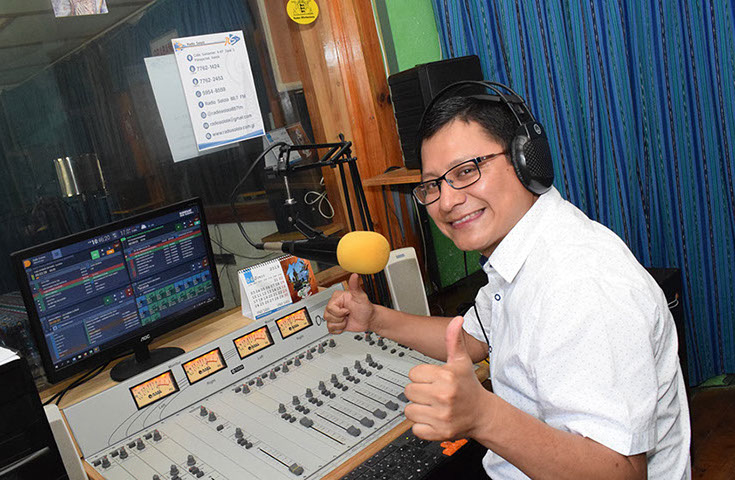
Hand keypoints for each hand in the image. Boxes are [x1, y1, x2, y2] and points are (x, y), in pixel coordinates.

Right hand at [324, 274, 375, 333]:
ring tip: (347, 319)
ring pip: (328, 323)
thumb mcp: (361, 297)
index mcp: (338, 297)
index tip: (348, 310)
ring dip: (340, 324)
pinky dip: (339, 329)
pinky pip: (330, 329)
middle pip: (327, 315)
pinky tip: (345, 324)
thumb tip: (354, 275)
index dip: (339, 312)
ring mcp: (334, 315)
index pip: (330, 307)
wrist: (369, 320)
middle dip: (340, 318)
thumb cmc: (366, 308)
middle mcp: (334, 305)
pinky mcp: (335, 323)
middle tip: (348, 314)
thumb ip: (355, 286)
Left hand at [404, 316, 488, 440]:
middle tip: (434, 393)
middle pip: (408, 391)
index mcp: (446, 376)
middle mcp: (443, 396)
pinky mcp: (439, 433)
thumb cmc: (468, 386)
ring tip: (434, 406)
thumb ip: (454, 340)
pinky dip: (422, 426)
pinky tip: (434, 419)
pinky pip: (415, 428)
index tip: (434, 380)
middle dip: (419, 392)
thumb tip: (456, 320)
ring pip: (409, 410)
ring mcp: (441, 416)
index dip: (422, 376)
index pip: (413, 374)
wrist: (483, 414)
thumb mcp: (461, 361)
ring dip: (419, 409)